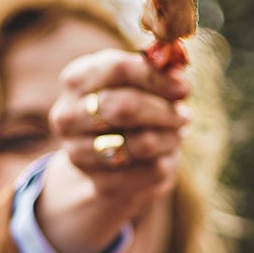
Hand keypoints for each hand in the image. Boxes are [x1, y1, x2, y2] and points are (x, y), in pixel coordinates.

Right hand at [37, 49, 192, 252]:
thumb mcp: (137, 85)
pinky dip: (167, 161)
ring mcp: (78, 152)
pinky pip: (151, 170)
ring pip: (141, 143)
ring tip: (176, 132)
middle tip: (185, 115)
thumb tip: (177, 73)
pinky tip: (164, 154)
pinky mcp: (101, 183)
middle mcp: (67, 115)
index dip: (156, 77)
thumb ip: (156, 74)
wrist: (108, 164)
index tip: (184, 86)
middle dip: (164, 111)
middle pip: (125, 107)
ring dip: (170, 137)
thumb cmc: (128, 110)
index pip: (118, 69)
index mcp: (76, 79)